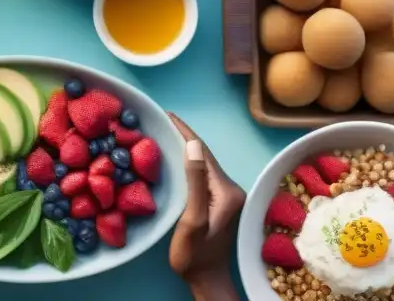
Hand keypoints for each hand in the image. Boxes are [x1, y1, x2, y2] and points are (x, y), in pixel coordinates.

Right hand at [168, 114, 244, 299]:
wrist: (206, 279)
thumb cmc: (194, 255)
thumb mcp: (192, 219)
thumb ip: (195, 182)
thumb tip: (192, 145)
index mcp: (226, 191)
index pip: (203, 153)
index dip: (185, 132)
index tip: (167, 114)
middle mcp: (231, 189)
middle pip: (204, 156)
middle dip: (184, 136)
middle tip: (161, 120)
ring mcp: (226, 196)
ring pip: (203, 164)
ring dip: (186, 148)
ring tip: (165, 132)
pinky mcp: (219, 202)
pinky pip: (202, 174)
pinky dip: (188, 162)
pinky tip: (176, 157)